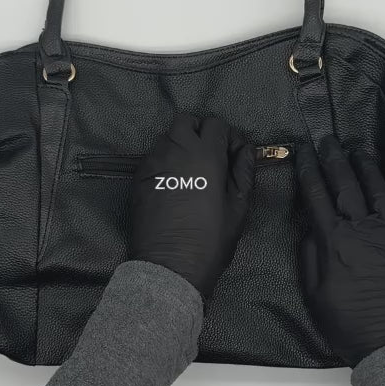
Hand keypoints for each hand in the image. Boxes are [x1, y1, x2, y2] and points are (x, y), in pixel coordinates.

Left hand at [131, 113, 255, 300]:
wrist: (170, 264)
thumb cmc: (211, 238)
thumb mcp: (239, 206)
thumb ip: (244, 170)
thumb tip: (245, 149)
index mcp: (205, 154)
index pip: (215, 124)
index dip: (227, 136)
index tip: (232, 156)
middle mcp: (175, 149)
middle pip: (186, 121)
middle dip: (199, 131)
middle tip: (209, 156)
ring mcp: (153, 161)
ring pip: (167, 136)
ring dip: (181, 144)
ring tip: (191, 170)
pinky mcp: (139, 176)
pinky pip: (154, 156)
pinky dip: (166, 160)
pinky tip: (174, 183)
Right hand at [296, 136, 384, 366]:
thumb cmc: (348, 323)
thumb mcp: (314, 293)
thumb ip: (309, 257)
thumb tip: (309, 230)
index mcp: (335, 241)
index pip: (317, 196)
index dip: (309, 172)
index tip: (304, 154)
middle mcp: (363, 229)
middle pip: (346, 185)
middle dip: (335, 160)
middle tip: (328, 141)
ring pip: (377, 191)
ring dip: (365, 168)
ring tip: (357, 151)